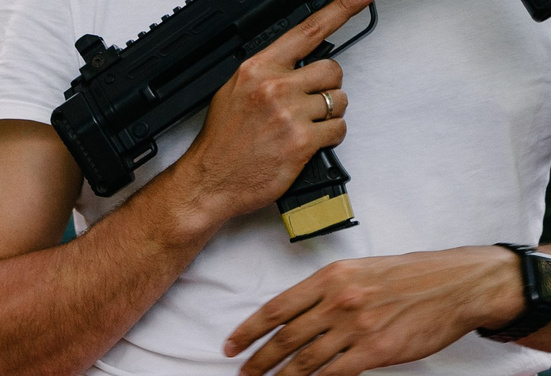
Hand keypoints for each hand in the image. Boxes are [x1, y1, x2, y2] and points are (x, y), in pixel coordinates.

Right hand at [164, 0, 363, 226]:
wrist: (208, 183)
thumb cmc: (221, 144)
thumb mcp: (233, 94)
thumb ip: (266, 74)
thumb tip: (297, 63)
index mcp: (257, 69)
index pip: (308, 31)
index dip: (341, 9)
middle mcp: (274, 87)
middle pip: (332, 70)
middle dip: (326, 88)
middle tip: (306, 106)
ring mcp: (289, 114)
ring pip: (339, 100)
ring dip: (328, 115)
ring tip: (303, 128)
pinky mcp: (302, 141)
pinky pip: (338, 129)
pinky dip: (329, 137)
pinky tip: (307, 144)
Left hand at [226, 246, 523, 375]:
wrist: (462, 284)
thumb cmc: (414, 276)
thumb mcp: (364, 269)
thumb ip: (329, 289)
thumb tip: (296, 315)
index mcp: (331, 276)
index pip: (276, 308)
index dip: (248, 331)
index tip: (230, 348)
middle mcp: (339, 300)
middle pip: (284, 338)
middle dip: (258, 363)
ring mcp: (356, 326)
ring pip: (303, 362)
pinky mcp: (375, 351)